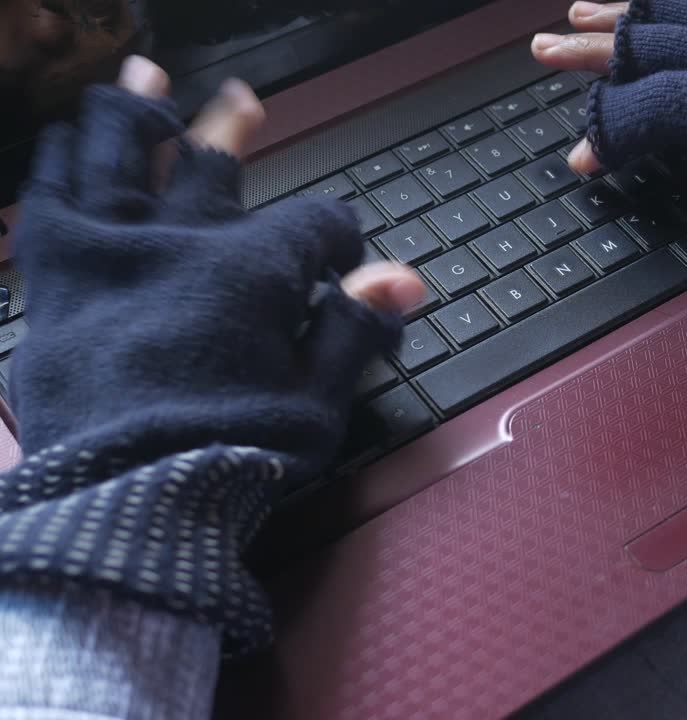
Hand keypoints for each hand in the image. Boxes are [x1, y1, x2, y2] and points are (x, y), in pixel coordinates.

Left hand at [13, 55, 424, 472]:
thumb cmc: (227, 458)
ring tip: (142, 84)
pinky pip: (50, 202)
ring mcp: (112, 254)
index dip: (341, 240)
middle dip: (233, 129)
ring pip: (121, 157)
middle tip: (242, 100)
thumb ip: (357, 327)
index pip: (315, 225)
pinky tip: (62, 149)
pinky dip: (59, 169)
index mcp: (254, 271)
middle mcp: (180, 243)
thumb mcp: (319, 399)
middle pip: (212, 163)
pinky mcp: (58, 282)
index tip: (345, 264)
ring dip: (136, 115)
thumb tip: (404, 279)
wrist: (126, 503)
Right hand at [531, 1, 686, 231]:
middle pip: (649, 42)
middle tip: (545, 50)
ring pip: (672, 10)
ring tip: (577, 14)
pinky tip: (644, 5)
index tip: (581, 160)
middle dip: (591, 50)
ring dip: (621, 14)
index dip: (610, 131)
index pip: (653, 104)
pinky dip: (667, 4)